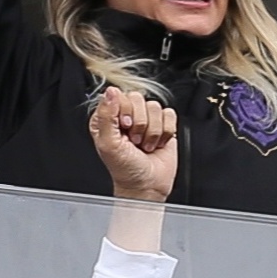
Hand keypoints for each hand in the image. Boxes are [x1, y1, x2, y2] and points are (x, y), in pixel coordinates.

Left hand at [89, 87, 176, 201]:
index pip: (118, 95)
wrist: (147, 185)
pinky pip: (170, 114)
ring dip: (152, 131)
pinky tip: (157, 143)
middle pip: (138, 98)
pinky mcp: (164, 124)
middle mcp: (126, 114)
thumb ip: (106, 116)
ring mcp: (146, 118)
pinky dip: (165, 132)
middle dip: (139, 123)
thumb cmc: (124, 169)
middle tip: (135, 140)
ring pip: (155, 106)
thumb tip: (111, 91)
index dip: (124, 111)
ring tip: (145, 145)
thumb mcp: (108, 144)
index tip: (124, 128)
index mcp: (108, 116)